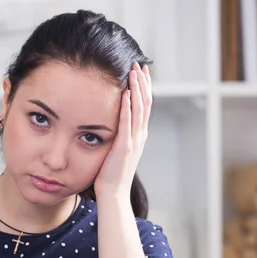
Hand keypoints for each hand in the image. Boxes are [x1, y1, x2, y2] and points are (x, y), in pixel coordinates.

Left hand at [94, 62, 151, 198]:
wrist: (113, 193)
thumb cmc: (111, 173)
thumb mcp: (117, 148)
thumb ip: (119, 134)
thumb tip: (112, 121)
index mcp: (139, 134)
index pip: (144, 105)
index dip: (144, 87)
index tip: (141, 71)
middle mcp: (140, 135)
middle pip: (145, 103)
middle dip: (143, 82)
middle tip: (138, 64)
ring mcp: (134, 140)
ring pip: (139, 109)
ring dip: (137, 89)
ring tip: (133, 72)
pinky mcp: (124, 147)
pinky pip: (127, 123)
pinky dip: (127, 107)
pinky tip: (125, 93)